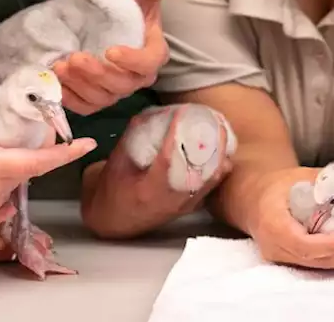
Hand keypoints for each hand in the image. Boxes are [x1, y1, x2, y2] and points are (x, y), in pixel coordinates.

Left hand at [53, 0, 182, 114]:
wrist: (101, 19)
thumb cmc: (125, 8)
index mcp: (152, 52)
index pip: (149, 63)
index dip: (132, 61)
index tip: (110, 50)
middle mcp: (135, 76)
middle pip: (122, 85)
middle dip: (97, 74)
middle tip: (75, 57)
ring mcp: (114, 90)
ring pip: (101, 97)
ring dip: (80, 85)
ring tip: (60, 66)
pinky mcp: (94, 98)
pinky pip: (85, 106)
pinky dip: (70, 98)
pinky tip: (56, 82)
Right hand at [82, 104, 232, 238]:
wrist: (117, 221)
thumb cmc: (113, 190)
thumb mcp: (117, 163)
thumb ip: (134, 138)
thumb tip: (154, 112)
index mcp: (149, 190)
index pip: (168, 159)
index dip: (177, 134)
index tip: (184, 111)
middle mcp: (173, 199)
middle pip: (201, 169)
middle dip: (210, 141)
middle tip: (212, 117)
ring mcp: (187, 204)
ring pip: (214, 175)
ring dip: (219, 149)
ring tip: (220, 125)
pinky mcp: (194, 204)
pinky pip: (214, 181)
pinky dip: (219, 161)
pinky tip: (219, 144)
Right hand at [248, 167, 333, 268]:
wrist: (255, 199)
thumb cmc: (280, 184)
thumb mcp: (300, 176)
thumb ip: (326, 183)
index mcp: (273, 225)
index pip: (305, 243)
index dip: (332, 243)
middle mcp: (279, 249)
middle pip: (321, 260)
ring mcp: (288, 259)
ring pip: (328, 266)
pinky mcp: (301, 261)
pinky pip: (329, 263)